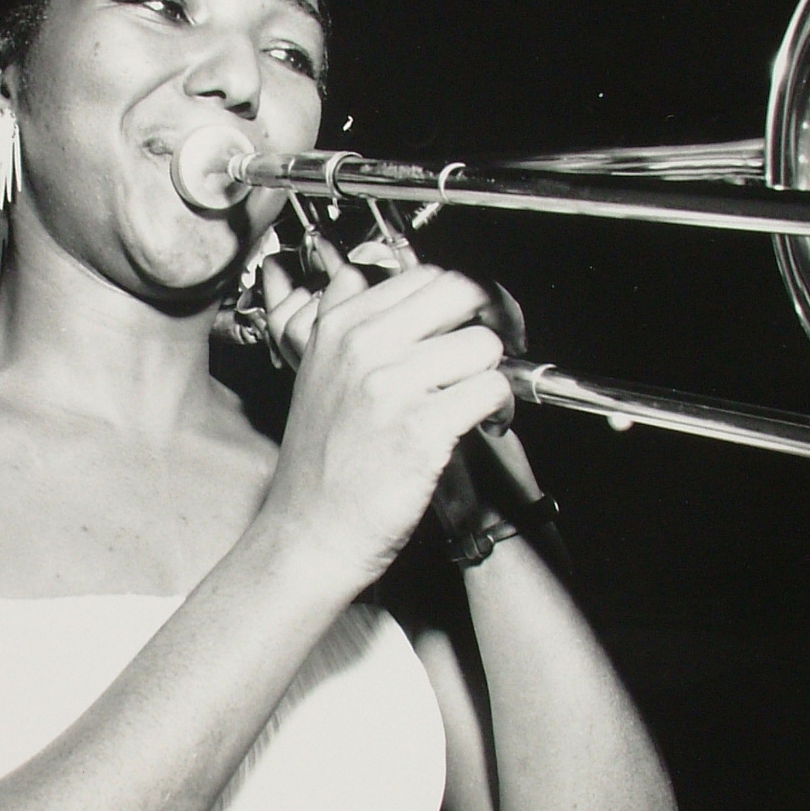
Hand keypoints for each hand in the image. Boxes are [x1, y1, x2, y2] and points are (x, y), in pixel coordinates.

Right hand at [258, 243, 514, 592]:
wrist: (310, 535)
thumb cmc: (319, 464)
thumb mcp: (315, 375)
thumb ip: (340, 321)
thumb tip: (361, 276)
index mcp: (339, 328)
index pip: (425, 275)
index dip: (458, 298)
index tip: (468, 321)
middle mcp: (364, 347)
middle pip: (461, 293)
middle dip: (487, 320)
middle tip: (487, 352)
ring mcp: (391, 385)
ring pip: (483, 343)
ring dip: (492, 373)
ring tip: (478, 399)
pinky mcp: (422, 428)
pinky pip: (491, 390)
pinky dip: (499, 409)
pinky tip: (483, 425)